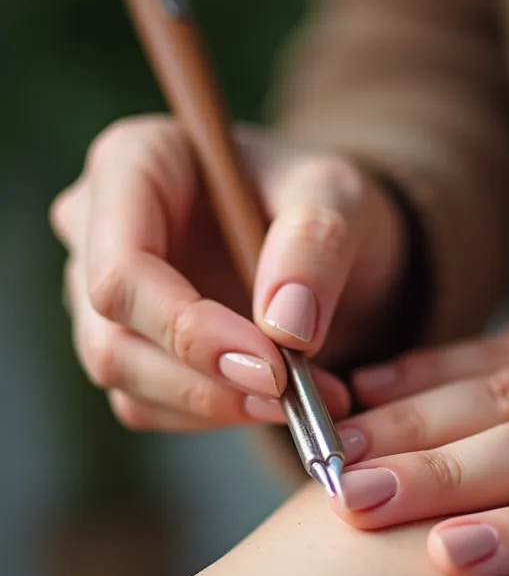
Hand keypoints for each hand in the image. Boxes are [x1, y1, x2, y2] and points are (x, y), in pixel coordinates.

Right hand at [50, 115, 404, 429]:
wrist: (327, 243)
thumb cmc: (323, 202)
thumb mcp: (340, 197)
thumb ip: (316, 244)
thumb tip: (285, 328)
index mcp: (135, 162)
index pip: (124, 268)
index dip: (190, 329)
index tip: (274, 366)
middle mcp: (101, 227)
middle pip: (112, 335)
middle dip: (206, 381)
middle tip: (292, 397)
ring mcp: (107, 291)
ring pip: (125, 379)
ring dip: (216, 405)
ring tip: (304, 401)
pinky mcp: (129, 340)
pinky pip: (148, 402)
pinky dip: (214, 413)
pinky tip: (275, 400)